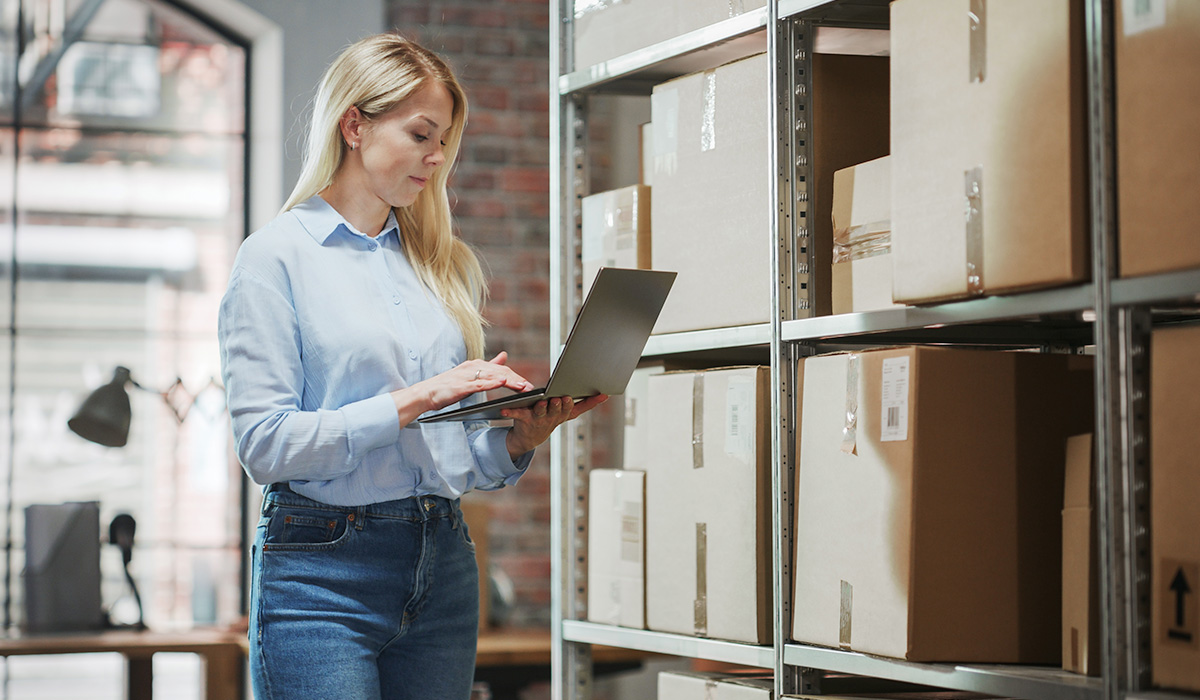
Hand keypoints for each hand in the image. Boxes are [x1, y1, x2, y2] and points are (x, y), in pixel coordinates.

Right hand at [392, 352, 533, 426]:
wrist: (425, 393)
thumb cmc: (447, 386)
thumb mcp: (470, 375)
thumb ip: (489, 366)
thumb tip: (505, 356)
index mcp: (475, 365)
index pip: (501, 369)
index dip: (515, 376)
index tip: (528, 385)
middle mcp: (472, 367)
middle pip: (500, 372)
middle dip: (517, 379)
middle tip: (530, 388)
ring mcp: (466, 376)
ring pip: (493, 376)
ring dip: (510, 381)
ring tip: (523, 387)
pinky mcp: (461, 386)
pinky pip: (479, 383)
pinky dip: (492, 383)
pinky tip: (502, 383)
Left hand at [501, 394, 608, 458]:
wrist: (528, 439)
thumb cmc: (547, 419)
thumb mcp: (566, 413)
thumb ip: (583, 404)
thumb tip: (605, 394)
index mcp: (564, 414)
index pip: (580, 407)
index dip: (592, 402)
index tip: (601, 394)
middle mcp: (553, 418)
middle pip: (560, 409)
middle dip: (562, 404)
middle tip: (564, 398)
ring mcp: (539, 420)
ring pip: (542, 411)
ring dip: (543, 407)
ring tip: (543, 401)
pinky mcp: (524, 420)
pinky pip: (517, 414)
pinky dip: (510, 411)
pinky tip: (503, 408)